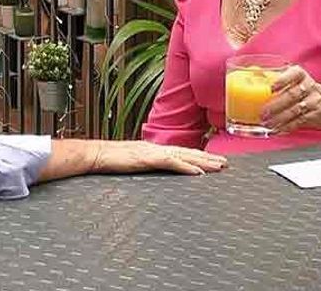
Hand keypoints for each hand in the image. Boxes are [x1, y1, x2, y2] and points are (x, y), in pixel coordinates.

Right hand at [91, 141, 227, 175]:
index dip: (198, 155)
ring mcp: (153, 152)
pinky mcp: (148, 159)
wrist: (95, 154)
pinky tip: (199, 172)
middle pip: (188, 152)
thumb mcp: (132, 162)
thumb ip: (145, 163)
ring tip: (219, 167)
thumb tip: (153, 167)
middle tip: (225, 163)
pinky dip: (186, 167)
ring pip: (185, 156)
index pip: (181, 151)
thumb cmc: (110, 160)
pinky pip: (172, 163)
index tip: (213, 160)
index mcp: (154, 149)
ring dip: (204, 161)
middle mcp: (157, 148)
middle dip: (208, 157)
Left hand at [260, 65, 320, 133]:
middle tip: (263, 112)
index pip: (294, 73)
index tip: (271, 87)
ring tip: (267, 123)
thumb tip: (252, 74)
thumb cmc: (303, 90)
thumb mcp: (293, 80)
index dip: (283, 80)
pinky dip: (287, 126)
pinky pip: (299, 121)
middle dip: (276, 105)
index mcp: (300, 74)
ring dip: (279, 118)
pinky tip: (277, 129)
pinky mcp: (314, 115)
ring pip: (295, 110)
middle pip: (292, 95)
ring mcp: (313, 101)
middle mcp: (308, 86)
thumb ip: (276, 78)